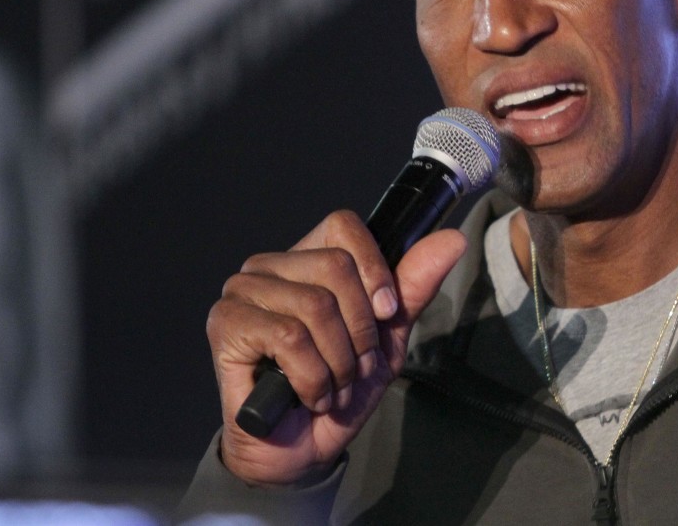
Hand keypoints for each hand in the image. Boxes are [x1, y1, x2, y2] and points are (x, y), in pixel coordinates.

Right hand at [206, 209, 466, 485]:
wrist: (301, 449)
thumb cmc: (339, 388)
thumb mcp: (387, 336)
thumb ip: (414, 287)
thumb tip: (452, 240)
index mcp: (306, 258)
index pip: (343, 226)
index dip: (375, 269)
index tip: (386, 312)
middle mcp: (269, 266)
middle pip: (336, 267)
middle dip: (361, 330)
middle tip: (356, 367)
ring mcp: (242, 292)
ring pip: (316, 304)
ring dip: (340, 360)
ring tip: (334, 385)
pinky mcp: (225, 325)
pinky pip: (289, 336)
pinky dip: (313, 376)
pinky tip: (309, 395)